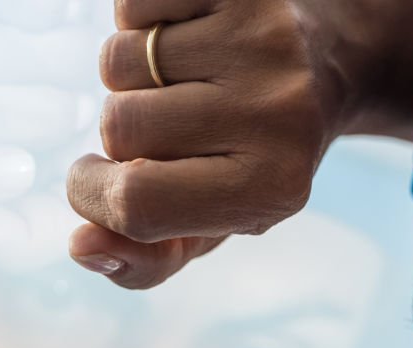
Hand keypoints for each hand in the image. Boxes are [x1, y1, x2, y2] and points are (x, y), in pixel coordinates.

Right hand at [67, 0, 412, 288]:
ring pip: (118, 61)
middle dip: (124, 130)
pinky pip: (131, 4)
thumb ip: (151, 258)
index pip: (137, 204)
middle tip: (175, 122)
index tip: (95, 177)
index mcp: (273, 188)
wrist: (331, 61)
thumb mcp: (215, 219)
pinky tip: (189, 34)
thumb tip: (81, 248)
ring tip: (184, 79)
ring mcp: (263, 41)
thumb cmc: (255, 152)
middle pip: (119, 129)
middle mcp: (278, 115)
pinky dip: (141, 19)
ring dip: (132, 74)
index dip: (92, 194)